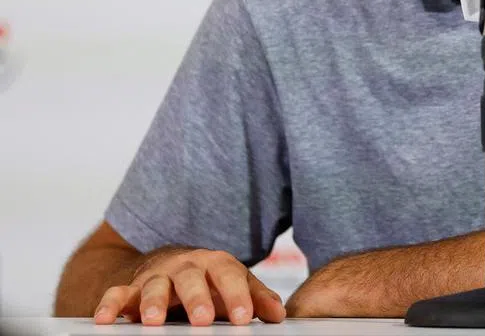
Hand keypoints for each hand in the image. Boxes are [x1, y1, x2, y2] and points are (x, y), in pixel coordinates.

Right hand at [93, 247, 286, 325]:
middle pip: (191, 277)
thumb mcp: (235, 284)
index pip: (230, 276)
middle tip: (203, 319)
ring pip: (154, 284)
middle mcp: (186, 266)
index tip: (245, 318)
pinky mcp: (131, 288)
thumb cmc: (209, 280)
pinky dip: (109, 303)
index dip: (238, 297)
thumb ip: (256, 298)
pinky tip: (106, 318)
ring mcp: (157, 276)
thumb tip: (279, 315)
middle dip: (197, 298)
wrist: (172, 264)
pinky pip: (117, 293)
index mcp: (216, 264)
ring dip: (153, 301)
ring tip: (154, 321)